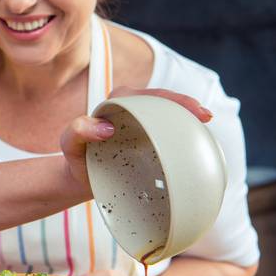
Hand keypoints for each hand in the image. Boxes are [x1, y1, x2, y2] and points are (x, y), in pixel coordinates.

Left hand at [60, 86, 212, 193]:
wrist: (81, 179)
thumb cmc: (77, 158)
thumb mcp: (70, 144)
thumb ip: (77, 131)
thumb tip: (105, 128)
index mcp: (118, 103)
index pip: (148, 95)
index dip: (171, 99)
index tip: (188, 109)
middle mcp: (134, 109)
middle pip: (165, 102)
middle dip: (187, 105)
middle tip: (205, 118)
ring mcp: (144, 126)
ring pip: (171, 117)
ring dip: (189, 121)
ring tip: (206, 129)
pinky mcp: (151, 141)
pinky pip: (170, 135)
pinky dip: (184, 137)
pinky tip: (199, 146)